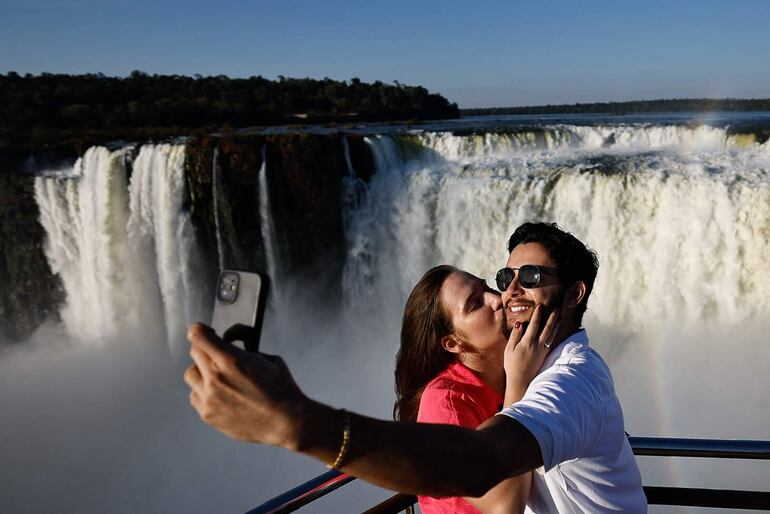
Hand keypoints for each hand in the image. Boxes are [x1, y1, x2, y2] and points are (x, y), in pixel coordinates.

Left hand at [183, 323, 307, 448]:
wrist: (285, 421)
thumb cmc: (281, 390)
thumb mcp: (269, 358)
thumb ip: (247, 347)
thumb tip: (234, 338)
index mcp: (231, 360)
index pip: (198, 335)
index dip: (201, 330)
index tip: (207, 333)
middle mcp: (215, 377)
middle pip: (194, 352)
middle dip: (206, 349)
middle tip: (218, 354)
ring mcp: (209, 398)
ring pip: (190, 375)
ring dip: (202, 371)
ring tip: (219, 377)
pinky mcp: (207, 414)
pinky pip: (194, 396)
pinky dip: (203, 392)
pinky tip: (219, 394)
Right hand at [503, 305, 559, 405]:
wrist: (521, 380)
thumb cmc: (512, 364)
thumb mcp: (509, 349)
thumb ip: (515, 335)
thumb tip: (519, 323)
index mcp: (527, 342)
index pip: (534, 325)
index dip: (537, 315)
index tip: (540, 306)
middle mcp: (537, 345)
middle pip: (546, 329)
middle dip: (551, 318)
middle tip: (556, 309)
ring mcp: (542, 350)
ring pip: (551, 335)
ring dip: (555, 325)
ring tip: (559, 317)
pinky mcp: (544, 355)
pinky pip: (551, 341)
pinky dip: (554, 334)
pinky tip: (555, 330)